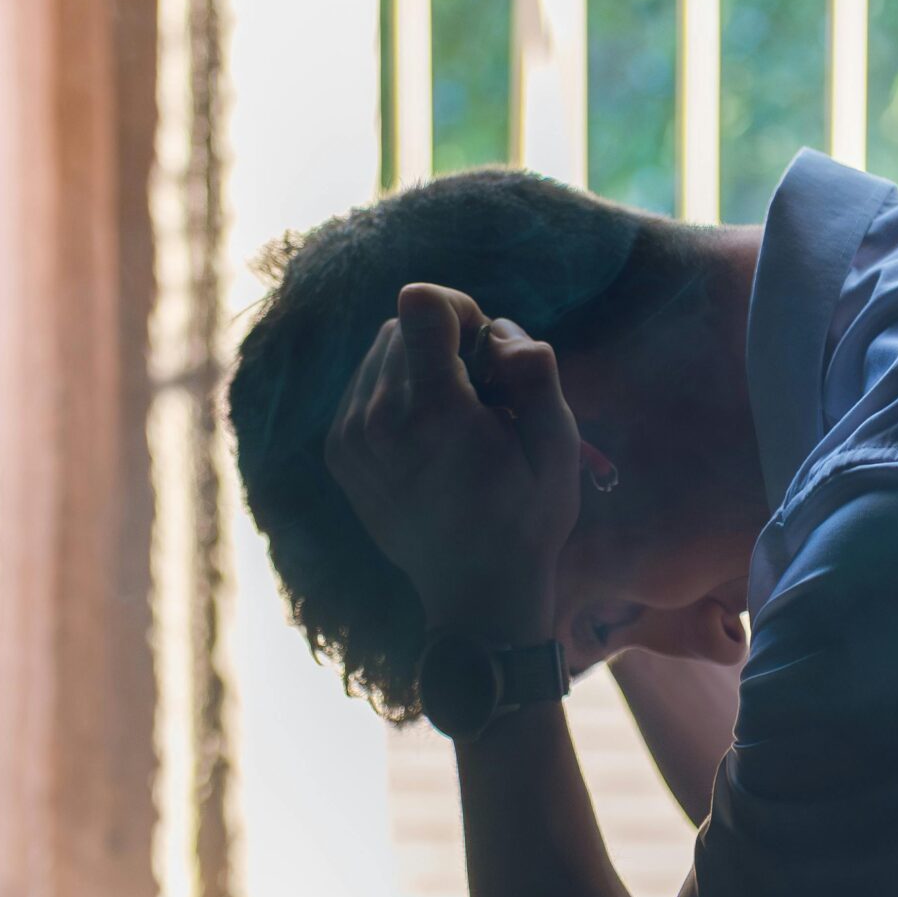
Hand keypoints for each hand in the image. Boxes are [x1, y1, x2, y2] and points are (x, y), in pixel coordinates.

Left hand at [325, 283, 580, 640]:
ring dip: (419, 364)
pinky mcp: (339, 450)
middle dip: (445, 339)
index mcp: (435, 412)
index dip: (461, 309)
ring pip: (380, 351)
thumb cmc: (528, 520)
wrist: (476, 593)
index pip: (421, 303)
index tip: (484, 350)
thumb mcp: (558, 446)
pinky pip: (364, 386)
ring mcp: (351, 437)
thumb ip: (537, 372)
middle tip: (481, 393)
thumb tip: (501, 335)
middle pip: (402, 323)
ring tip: (456, 419)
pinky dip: (397, 393)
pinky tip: (429, 436)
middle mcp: (379, 419)